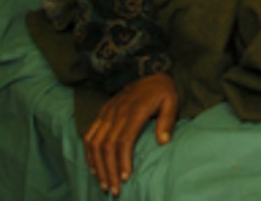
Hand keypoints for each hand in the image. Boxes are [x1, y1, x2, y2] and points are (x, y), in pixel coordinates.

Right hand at [83, 73, 177, 196]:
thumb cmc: (163, 91)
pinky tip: (93, 168)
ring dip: (97, 165)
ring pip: (94, 143)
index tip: (124, 178)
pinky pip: (89, 134)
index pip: (124, 140)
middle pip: (107, 146)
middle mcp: (116, 113)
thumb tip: (163, 142)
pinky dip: (88, 153)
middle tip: (113, 190)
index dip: (122, 161)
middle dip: (108, 170)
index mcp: (134, 111)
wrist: (148, 71)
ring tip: (103, 184)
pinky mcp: (101, 113)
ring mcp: (106, 113)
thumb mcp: (171, 101)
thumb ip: (167, 121)